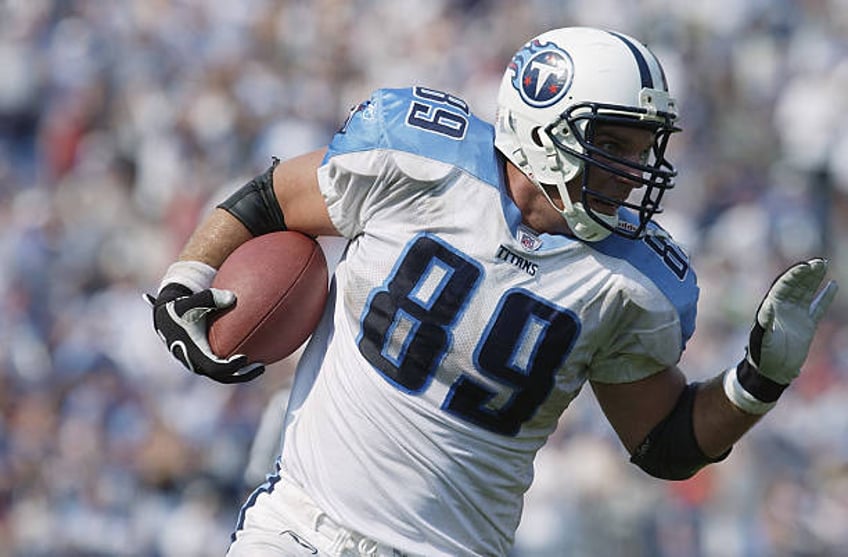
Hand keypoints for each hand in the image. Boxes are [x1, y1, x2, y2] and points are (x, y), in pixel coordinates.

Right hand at [145, 284, 264, 383]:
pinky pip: (223, 367)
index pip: (213, 366)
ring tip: (262, 365)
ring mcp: (200, 363)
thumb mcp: (193, 301)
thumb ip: (210, 298)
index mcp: (193, 352)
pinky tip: (255, 354)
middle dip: (242, 375)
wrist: (166, 317)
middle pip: (222, 376)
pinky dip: (237, 365)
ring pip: (223, 375)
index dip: (229, 366)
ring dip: (242, 373)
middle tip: (261, 367)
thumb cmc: (182, 307)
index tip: (245, 358)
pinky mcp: (204, 360)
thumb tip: (232, 297)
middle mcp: (196, 362)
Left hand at [748, 258, 837, 381]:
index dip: (794, 276)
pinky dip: (825, 297)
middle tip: (818, 262)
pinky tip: (832, 285)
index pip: (783, 286)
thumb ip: (766, 324)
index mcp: (771, 308)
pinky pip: (818, 307)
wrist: (772, 371)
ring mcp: (796, 315)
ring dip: (814, 279)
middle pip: (796, 286)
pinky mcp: (807, 325)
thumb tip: (768, 309)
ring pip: (807, 292)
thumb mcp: (763, 339)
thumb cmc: (763, 355)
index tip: (805, 266)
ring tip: (822, 265)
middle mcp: (783, 308)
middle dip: (806, 273)